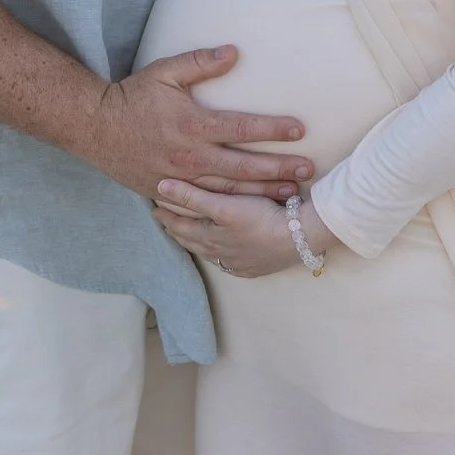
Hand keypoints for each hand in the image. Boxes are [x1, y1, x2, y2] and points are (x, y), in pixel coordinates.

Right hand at [82, 46, 312, 200]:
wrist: (95, 128)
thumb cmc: (133, 96)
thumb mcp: (165, 71)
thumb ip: (200, 63)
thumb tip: (234, 52)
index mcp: (193, 124)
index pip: (242, 127)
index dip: (273, 129)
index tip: (299, 130)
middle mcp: (190, 156)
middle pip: (244, 166)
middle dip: (278, 169)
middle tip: (307, 171)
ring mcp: (181, 179)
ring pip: (230, 191)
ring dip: (262, 192)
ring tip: (291, 195)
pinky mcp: (171, 193)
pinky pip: (208, 204)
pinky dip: (233, 206)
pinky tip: (252, 208)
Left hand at [152, 180, 300, 277]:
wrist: (300, 237)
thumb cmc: (261, 219)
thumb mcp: (224, 205)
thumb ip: (192, 197)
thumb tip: (160, 186)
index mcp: (209, 238)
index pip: (179, 226)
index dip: (166, 214)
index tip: (154, 206)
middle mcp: (220, 254)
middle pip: (191, 241)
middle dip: (177, 229)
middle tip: (165, 220)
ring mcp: (238, 263)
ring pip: (209, 252)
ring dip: (197, 242)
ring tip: (188, 235)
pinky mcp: (255, 268)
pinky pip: (229, 261)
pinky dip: (219, 253)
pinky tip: (222, 252)